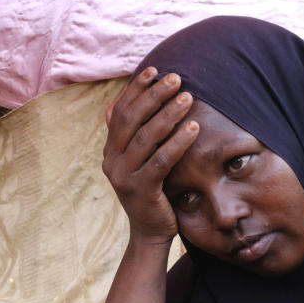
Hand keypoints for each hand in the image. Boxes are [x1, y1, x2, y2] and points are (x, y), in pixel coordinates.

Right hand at [102, 67, 198, 245]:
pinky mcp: (141, 191)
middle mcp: (112, 162)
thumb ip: (129, 137)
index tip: (154, 69)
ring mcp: (124, 177)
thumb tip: (114, 106)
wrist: (150, 232)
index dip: (136, 89)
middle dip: (154, 95)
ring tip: (188, 97)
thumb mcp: (137, 163)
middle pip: (131, 120)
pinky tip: (194, 129)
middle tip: (176, 78)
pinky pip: (160, 161)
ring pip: (146, 138)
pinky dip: (177, 142)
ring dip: (168, 114)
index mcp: (110, 151)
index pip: (120, 112)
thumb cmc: (151, 193)